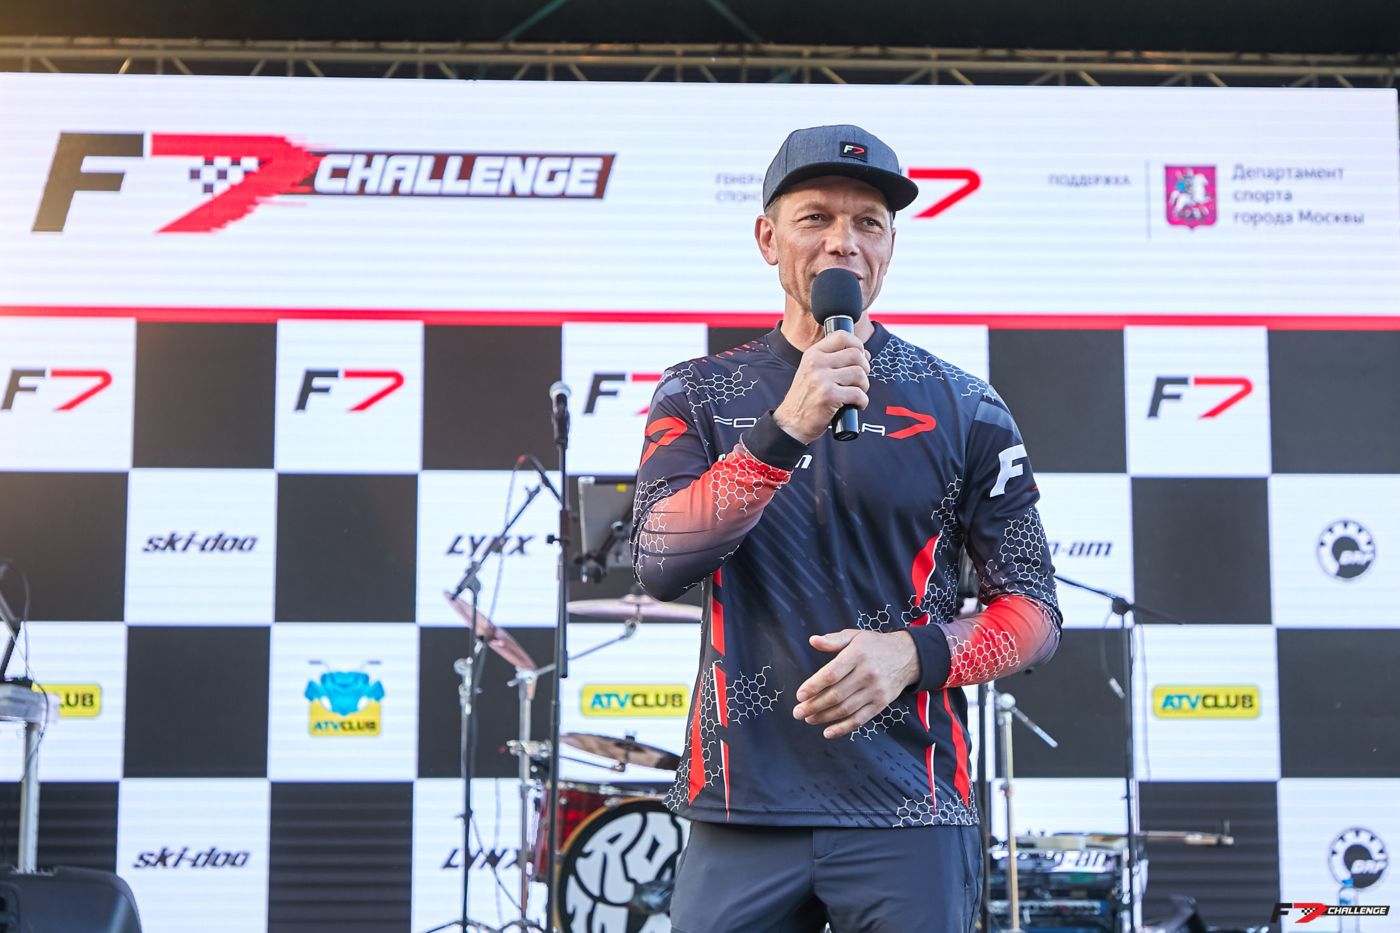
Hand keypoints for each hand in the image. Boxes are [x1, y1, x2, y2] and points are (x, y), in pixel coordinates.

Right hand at [772, 330, 870, 443]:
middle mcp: (816, 363)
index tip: (861, 356)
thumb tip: (864, 353)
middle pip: (856, 355)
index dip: (858, 344)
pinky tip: (855, 405)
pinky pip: (858, 394)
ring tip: (856, 394)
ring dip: (864, 386)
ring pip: (859, 374)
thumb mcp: (812, 371)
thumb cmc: (806, 398)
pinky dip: (862, 402)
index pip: (842, 336)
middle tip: (859, 380)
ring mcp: (822, 379)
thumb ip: (833, 360)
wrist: (791, 423)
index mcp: (813, 354)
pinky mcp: (829, 396)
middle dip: (865, 368)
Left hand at [792, 629, 919, 738]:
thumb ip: (833, 640)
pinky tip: (828, 732)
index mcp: (858, 655)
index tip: (800, 695)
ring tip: (808, 719)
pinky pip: (860, 719)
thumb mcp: (854, 636)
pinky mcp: (881, 704)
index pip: (832, 674)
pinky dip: (843, 728)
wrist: (908, 656)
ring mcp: (875, 691)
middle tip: (798, 712)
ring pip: (845, 709)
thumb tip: (813, 641)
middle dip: (814, 706)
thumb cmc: (875, 646)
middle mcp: (867, 674)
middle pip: (836, 695)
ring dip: (824, 717)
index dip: (814, 686)